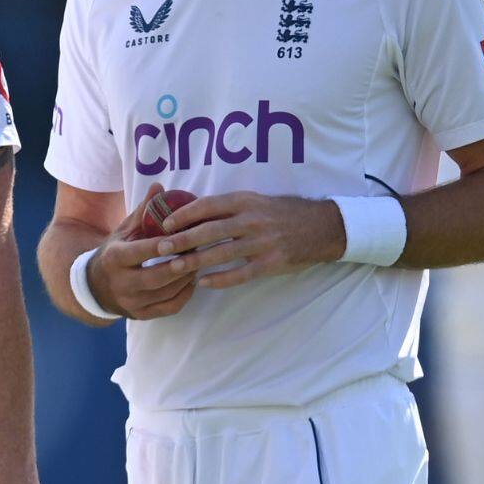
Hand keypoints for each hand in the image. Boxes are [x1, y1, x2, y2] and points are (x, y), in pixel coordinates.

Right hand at [88, 182, 196, 318]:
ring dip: (186, 278)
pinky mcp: (141, 315)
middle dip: (180, 265)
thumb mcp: (124, 230)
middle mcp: (121, 284)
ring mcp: (131, 303)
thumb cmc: (115, 252)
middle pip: (156, 277)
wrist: (96, 287)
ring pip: (166, 293)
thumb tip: (159, 186)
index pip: (140, 253)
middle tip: (198, 252)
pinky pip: (170, 307)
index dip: (160, 246)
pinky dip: (185, 294)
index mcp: (114, 258)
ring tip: (198, 262)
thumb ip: (143, 211)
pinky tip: (191, 280)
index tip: (178, 238)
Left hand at [153, 190, 342, 288]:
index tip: (164, 223)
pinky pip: (240, 273)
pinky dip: (220, 279)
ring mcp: (262, 242)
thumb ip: (231, 208)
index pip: (208, 206)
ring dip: (195, 261)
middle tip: (160, 248)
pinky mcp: (271, 262)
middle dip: (182, 240)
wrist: (322, 227)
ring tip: (175, 268)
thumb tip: (195, 214)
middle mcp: (252, 220)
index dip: (184, 215)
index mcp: (246, 201)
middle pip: (209, 230)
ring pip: (221, 253)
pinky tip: (204, 283)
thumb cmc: (283, 213)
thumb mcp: (257, 202)